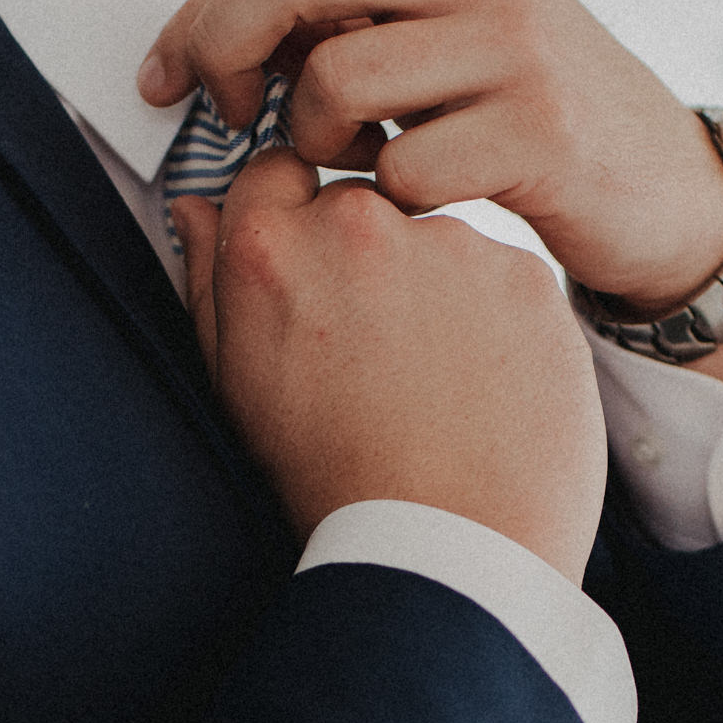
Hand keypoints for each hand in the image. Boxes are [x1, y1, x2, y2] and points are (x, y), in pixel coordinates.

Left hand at [141, 0, 722, 316]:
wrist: (657, 183)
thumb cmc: (519, 110)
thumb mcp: (440, 26)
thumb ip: (345, 9)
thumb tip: (212, 36)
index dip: (203, 18)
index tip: (166, 78)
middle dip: (228, 58)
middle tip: (234, 119)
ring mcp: (516, 45)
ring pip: (335, 84)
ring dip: (318, 144)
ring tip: (359, 160)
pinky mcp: (540, 132)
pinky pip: (400, 169)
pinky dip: (389, 198)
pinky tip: (421, 198)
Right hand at [174, 152, 605, 583]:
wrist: (447, 551)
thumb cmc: (335, 485)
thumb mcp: (238, 387)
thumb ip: (210, 281)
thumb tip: (194, 209)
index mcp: (272, 248)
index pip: (280, 172)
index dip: (302, 223)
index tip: (323, 279)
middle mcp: (359, 225)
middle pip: (367, 206)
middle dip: (373, 263)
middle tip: (384, 357)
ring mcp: (451, 243)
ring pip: (443, 243)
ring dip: (441, 292)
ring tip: (441, 388)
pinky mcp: (527, 274)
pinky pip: (508, 281)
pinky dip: (502, 323)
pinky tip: (490, 391)